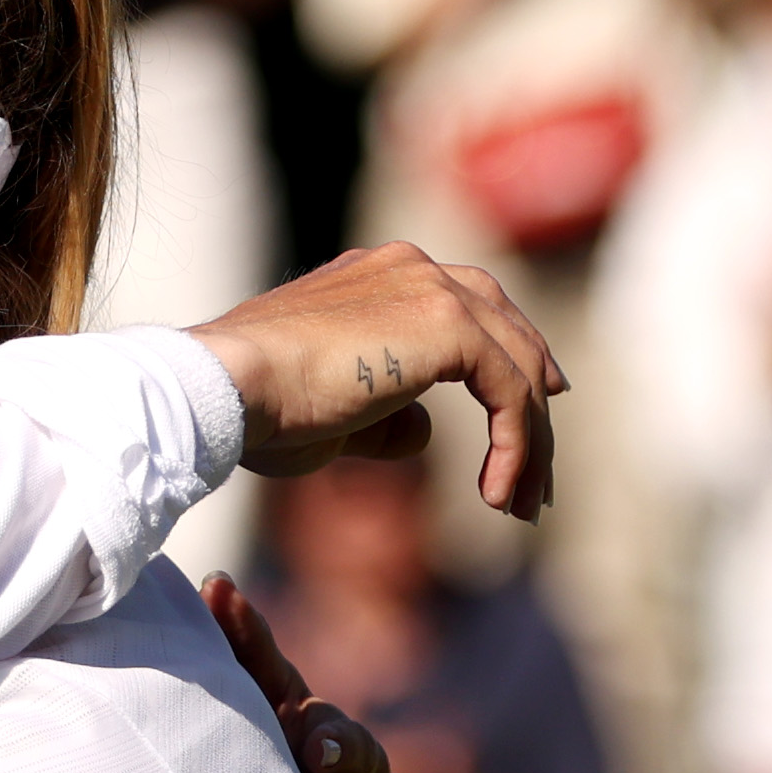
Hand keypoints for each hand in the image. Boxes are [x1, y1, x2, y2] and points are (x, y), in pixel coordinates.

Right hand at [188, 243, 565, 520]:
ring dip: (531, 439)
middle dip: (534, 387)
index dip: (504, 353)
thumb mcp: (334, 415)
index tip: (531, 403)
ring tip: (523, 503)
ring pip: (516, 364)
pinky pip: (510, 391)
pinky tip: (497, 496)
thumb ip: (385, 415)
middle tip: (544, 453)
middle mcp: (410, 269)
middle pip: (504, 323)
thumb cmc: (259, 409)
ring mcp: (432, 290)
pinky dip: (517, 446)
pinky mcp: (449, 326)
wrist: (227, 388)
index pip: (465, 303)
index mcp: (378, 275)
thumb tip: (422, 432)